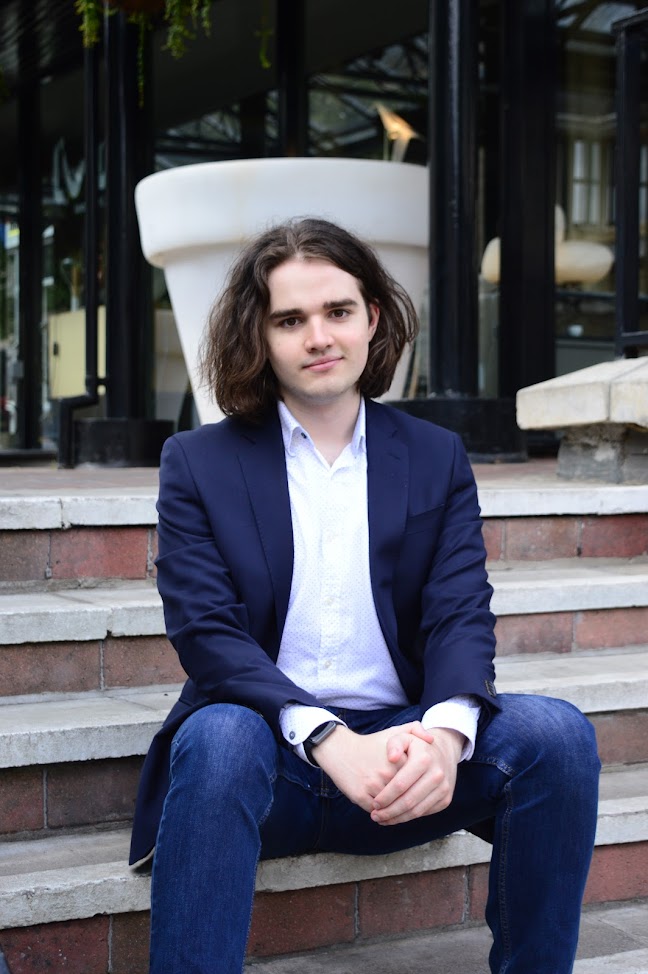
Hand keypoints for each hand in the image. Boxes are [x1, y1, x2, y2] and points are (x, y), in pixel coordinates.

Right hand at [313, 722, 433, 812]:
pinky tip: (384, 814)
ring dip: (396, 813)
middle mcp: (387, 773)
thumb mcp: (393, 732)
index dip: (420, 789)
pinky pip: (377, 811)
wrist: (340, 750)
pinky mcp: (360, 795)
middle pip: (406, 797)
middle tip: (413, 808)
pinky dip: (382, 815)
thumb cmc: (371, 744)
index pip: (417, 782)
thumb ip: (415, 730)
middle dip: (411, 805)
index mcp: (399, 759)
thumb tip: (432, 741)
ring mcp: (373, 785)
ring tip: (399, 814)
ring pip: (392, 808)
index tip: (421, 791)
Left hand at [369, 726, 464, 825]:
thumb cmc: (416, 745)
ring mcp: (443, 788)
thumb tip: (392, 758)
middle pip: (408, 801)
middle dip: (389, 811)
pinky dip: (409, 818)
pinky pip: (424, 812)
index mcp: (424, 759)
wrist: (444, 751)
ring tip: (382, 820)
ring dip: (397, 818)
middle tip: (375, 816)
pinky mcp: (445, 799)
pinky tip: (396, 817)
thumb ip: (394, 744)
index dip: (385, 796)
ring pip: (416, 811)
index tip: (374, 803)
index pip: (400, 784)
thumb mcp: (404, 736)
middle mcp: (436, 775)